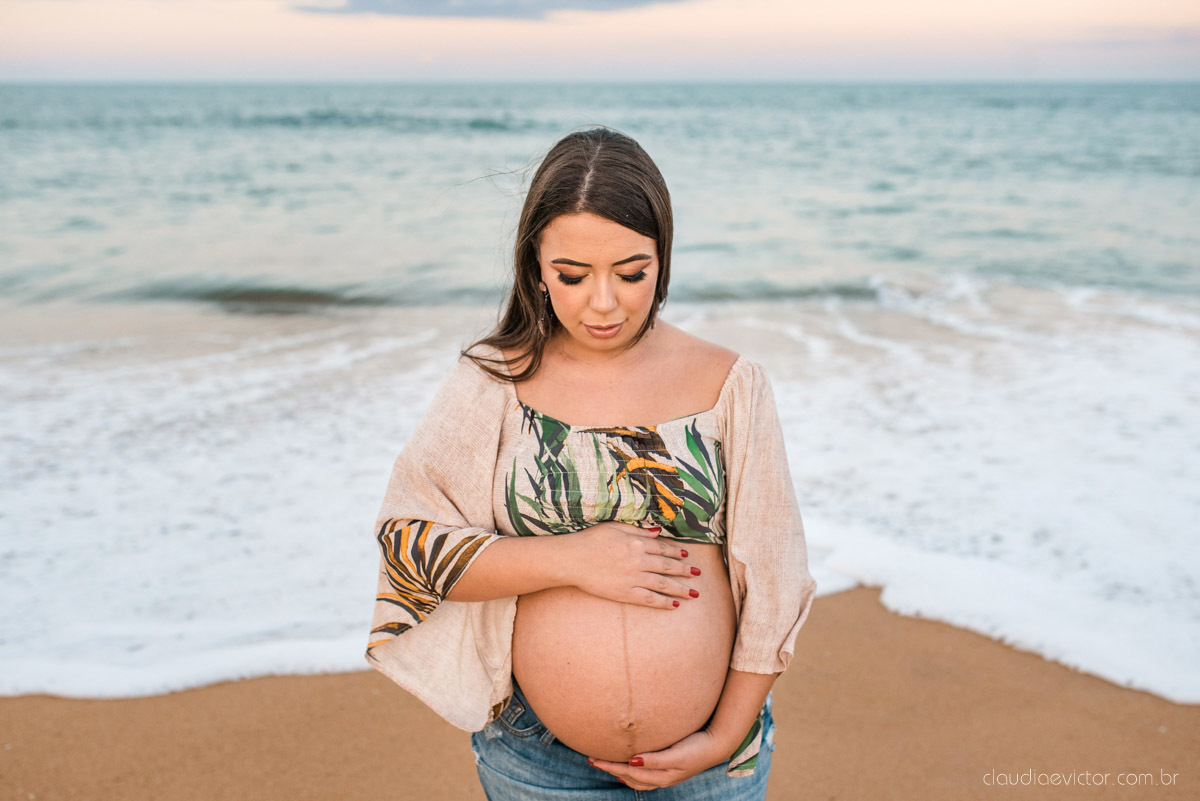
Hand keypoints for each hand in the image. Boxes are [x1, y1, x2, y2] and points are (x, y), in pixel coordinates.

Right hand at [564, 521, 699, 608]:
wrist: (573, 559)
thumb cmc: (591, 540)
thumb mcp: (615, 527)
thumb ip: (638, 530)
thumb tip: (657, 532)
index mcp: (637, 543)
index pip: (663, 547)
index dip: (677, 551)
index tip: (687, 554)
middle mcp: (640, 561)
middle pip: (668, 566)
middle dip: (684, 570)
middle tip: (698, 573)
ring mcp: (633, 578)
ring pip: (663, 584)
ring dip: (681, 589)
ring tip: (694, 593)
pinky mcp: (625, 593)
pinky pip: (649, 599)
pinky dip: (663, 602)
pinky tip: (674, 605)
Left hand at [586, 728, 727, 789]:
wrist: (717, 745)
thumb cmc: (697, 747)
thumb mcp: (676, 754)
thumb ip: (655, 759)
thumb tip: (632, 761)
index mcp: (661, 776)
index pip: (628, 772)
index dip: (610, 766)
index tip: (593, 759)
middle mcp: (661, 778)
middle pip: (629, 777)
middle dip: (610, 769)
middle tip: (591, 759)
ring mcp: (665, 775)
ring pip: (636, 780)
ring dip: (619, 773)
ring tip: (605, 765)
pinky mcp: (669, 769)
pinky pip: (645, 777)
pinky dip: (633, 775)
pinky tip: (629, 768)